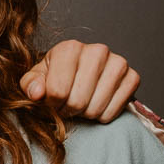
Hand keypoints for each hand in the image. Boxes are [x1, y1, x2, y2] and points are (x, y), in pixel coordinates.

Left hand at [20, 39, 139, 122]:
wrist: (80, 75)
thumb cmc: (54, 76)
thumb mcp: (35, 78)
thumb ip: (30, 85)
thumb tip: (37, 93)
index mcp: (69, 48)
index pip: (57, 90)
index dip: (51, 104)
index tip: (51, 102)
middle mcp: (97, 51)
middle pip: (77, 101)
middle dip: (67, 110)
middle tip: (65, 106)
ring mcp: (118, 63)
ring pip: (95, 108)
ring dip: (84, 114)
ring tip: (79, 104)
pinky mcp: (133, 77)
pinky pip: (114, 111)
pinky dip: (102, 116)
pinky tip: (96, 104)